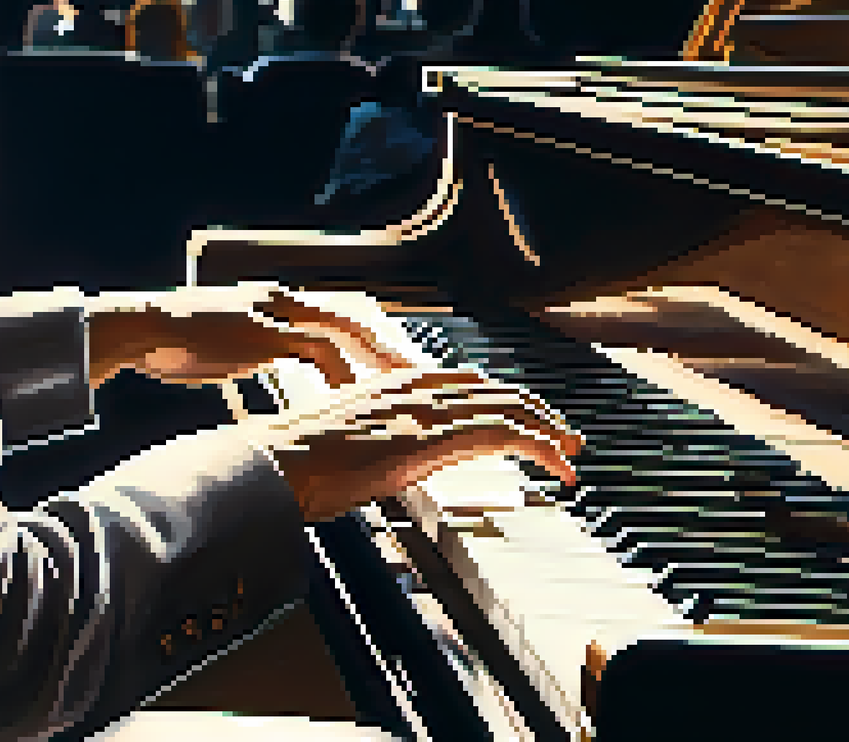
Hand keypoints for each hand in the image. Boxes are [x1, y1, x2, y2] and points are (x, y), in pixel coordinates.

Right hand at [89, 283, 413, 387]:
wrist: (142, 330)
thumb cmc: (176, 342)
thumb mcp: (226, 341)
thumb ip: (254, 347)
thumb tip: (261, 362)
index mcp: (276, 302)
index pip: (338, 316)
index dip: (368, 339)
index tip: (392, 364)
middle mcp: (282, 300)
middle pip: (353, 317)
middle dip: (386, 346)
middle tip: (417, 373)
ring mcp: (274, 314)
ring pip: (344, 330)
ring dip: (373, 358)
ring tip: (399, 387)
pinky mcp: (264, 333)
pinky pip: (317, 351)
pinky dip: (339, 372)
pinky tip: (352, 394)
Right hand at [242, 368, 583, 521]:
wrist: (276, 464)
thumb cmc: (297, 462)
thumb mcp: (348, 440)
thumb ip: (382, 438)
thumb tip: (401, 458)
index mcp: (396, 382)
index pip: (467, 381)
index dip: (503, 398)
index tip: (525, 418)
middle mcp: (418, 386)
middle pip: (497, 389)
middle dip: (537, 411)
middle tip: (565, 435)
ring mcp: (427, 409)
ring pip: (510, 407)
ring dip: (549, 432)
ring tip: (572, 455)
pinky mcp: (434, 435)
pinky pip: (505, 434)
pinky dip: (541, 448)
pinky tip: (557, 468)